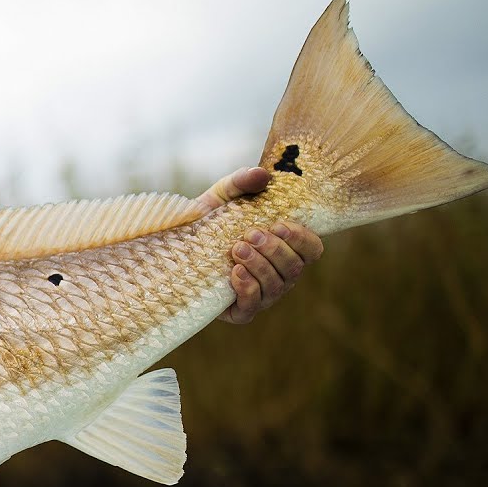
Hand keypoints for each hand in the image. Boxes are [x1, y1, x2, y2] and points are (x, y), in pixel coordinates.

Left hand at [197, 166, 324, 323]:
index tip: (279, 225)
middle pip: (294, 268)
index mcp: (284, 248)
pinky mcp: (239, 311)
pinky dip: (248, 288)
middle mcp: (279, 273)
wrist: (175, 246)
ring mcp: (262, 294)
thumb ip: (242, 181)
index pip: (312, 249)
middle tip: (250, 234)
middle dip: (274, 250)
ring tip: (237, 249)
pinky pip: (253, 306)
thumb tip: (263, 175)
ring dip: (260, 266)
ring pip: (276, 286)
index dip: (302, 239)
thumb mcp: (223, 196)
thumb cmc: (209, 220)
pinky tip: (235, 272)